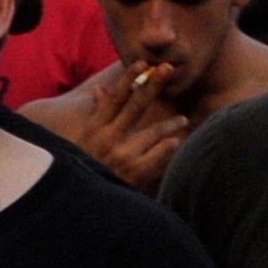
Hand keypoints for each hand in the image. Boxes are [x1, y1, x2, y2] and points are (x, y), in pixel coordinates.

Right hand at [78, 60, 191, 191]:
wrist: (85, 205)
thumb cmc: (85, 168)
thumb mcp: (85, 141)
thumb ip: (98, 115)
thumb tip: (100, 89)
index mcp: (94, 130)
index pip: (113, 99)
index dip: (128, 80)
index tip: (142, 63)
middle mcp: (107, 139)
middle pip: (135, 106)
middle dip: (152, 85)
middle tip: (169, 68)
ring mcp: (122, 156)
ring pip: (153, 131)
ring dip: (170, 124)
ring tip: (182, 120)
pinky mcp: (134, 173)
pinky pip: (159, 153)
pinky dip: (169, 146)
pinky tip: (176, 142)